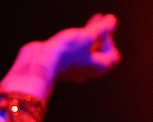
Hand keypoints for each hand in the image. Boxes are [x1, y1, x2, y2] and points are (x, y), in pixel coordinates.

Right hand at [0, 13, 120, 100]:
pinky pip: (75, 54)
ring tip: (87, 24)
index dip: (109, 40)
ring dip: (89, 38)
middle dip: (100, 36)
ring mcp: (76, 70)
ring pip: (87, 52)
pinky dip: (77, 43)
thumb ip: (102, 28)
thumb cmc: (66, 52)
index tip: (99, 28)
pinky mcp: (64, 66)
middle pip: (100, 54)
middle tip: (98, 19)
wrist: (40, 63)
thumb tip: (112, 21)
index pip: (112, 55)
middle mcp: (89, 71)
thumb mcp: (87, 36)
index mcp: (99, 68)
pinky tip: (72, 34)